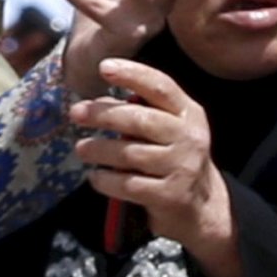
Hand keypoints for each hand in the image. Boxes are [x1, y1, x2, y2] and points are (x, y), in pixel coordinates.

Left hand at [68, 60, 237, 276]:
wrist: (201, 209)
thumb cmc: (173, 161)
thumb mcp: (167, 132)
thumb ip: (138, 114)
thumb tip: (95, 104)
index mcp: (189, 114)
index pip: (161, 86)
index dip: (132, 74)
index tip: (103, 67)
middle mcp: (189, 138)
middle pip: (140, 119)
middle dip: (104, 114)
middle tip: (76, 113)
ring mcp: (181, 168)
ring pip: (130, 153)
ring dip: (99, 149)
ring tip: (81, 148)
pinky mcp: (169, 196)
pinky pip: (128, 184)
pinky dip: (106, 180)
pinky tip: (95, 177)